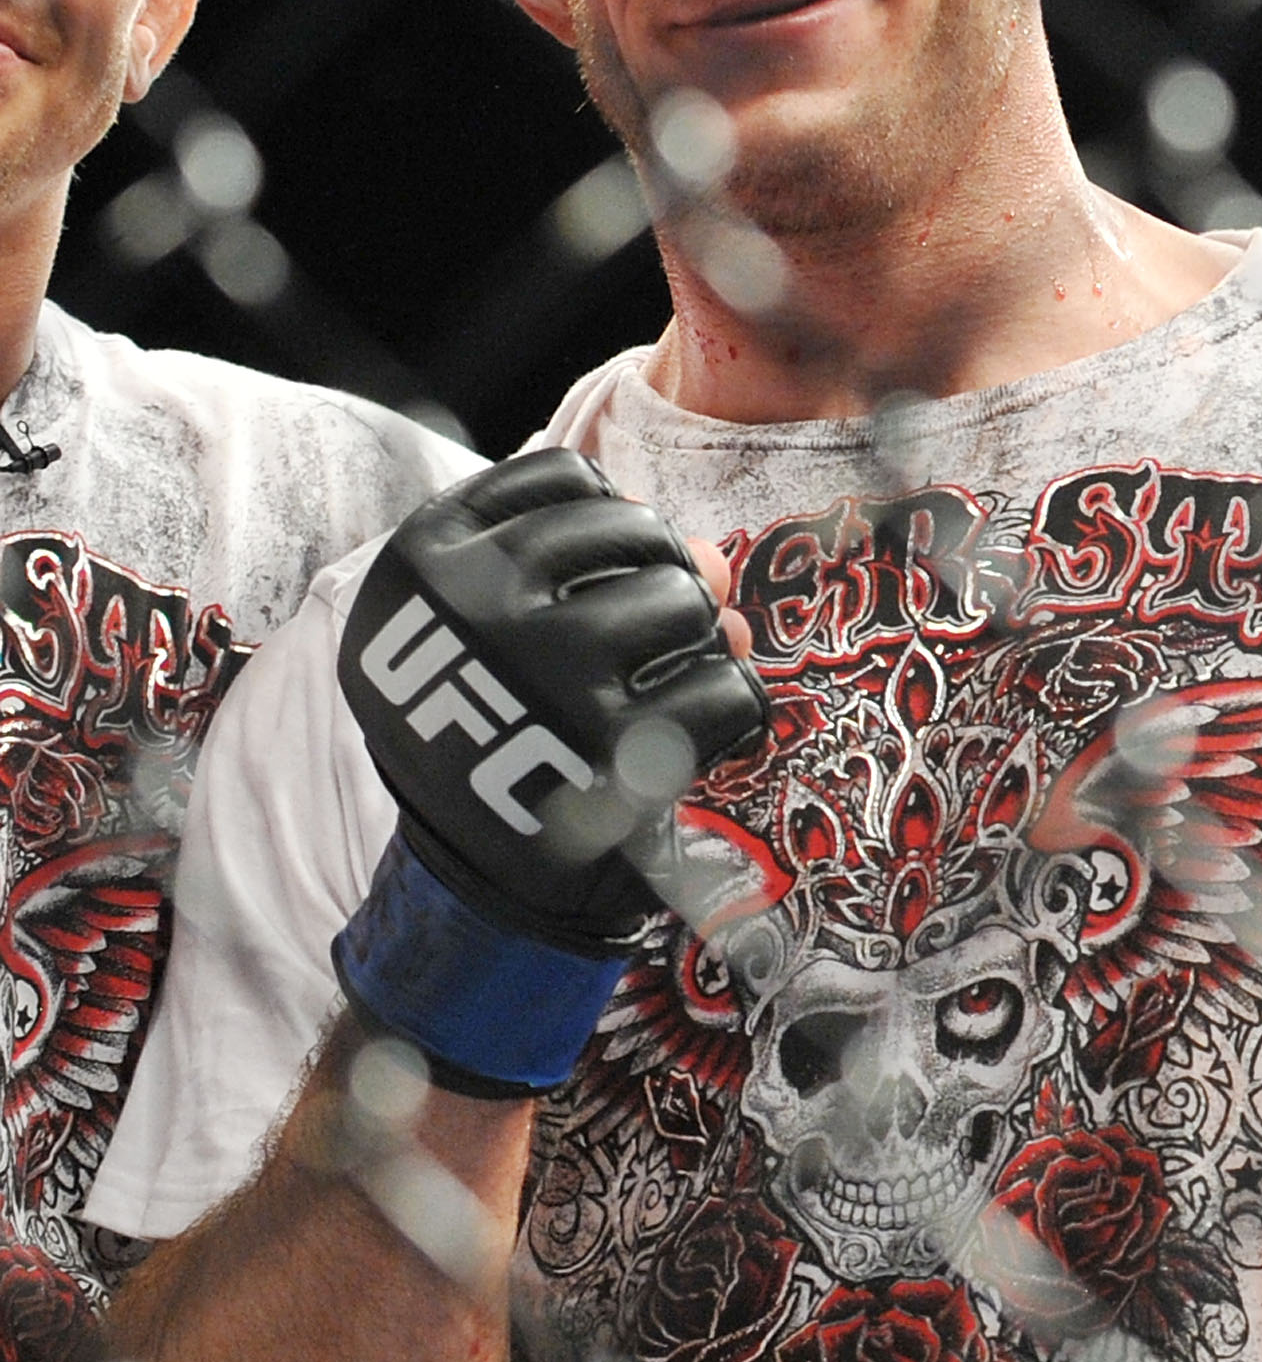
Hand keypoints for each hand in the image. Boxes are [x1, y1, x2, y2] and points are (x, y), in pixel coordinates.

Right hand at [339, 447, 766, 959]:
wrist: (473, 880)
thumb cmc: (492, 733)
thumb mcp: (490, 631)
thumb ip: (591, 567)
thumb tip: (717, 558)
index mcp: (429, 558)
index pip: (569, 481)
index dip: (614, 524)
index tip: (606, 574)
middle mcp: (482, 603)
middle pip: (639, 534)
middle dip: (663, 583)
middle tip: (643, 642)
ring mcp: (550, 672)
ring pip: (688, 603)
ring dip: (699, 643)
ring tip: (662, 686)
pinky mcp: (617, 752)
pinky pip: (729, 689)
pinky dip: (732, 710)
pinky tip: (694, 733)